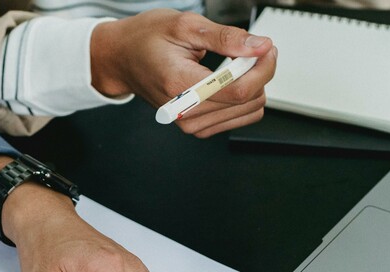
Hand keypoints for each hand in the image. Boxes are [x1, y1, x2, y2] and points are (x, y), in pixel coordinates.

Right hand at [90, 9, 276, 137]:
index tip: (267, 49)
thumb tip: (259, 46)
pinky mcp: (196, 127)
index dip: (262, 68)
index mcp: (180, 85)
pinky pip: (238, 117)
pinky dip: (243, 97)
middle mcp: (185, 111)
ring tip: (237, 63)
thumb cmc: (146, 40)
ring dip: (252, 85)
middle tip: (251, 50)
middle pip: (247, 101)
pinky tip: (230, 80)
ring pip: (248, 111)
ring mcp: (190, 123)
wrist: (122, 58)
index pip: (238, 89)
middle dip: (259, 72)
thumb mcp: (186, 25)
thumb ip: (226, 38)